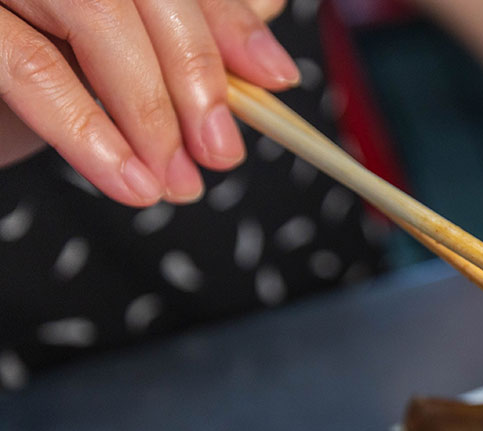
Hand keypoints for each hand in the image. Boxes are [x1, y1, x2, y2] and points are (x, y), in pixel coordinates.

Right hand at [0, 0, 298, 205]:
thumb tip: (265, 40)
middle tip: (220, 155)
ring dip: (146, 109)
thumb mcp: (107, 50)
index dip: (228, 20)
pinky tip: (127, 178)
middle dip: (194, 74)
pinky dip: (84, 126)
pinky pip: (26, 63)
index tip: (276, 79)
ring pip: (93, 13)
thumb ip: (180, 32)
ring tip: (174, 182)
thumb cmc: (19, 67)